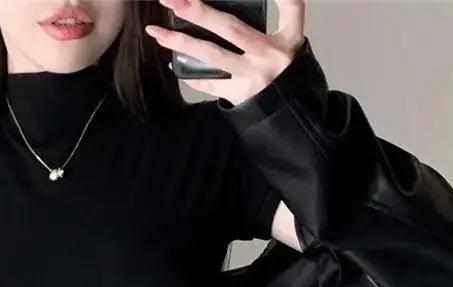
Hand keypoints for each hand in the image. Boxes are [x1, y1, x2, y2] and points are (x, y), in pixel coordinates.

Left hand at [145, 0, 304, 106]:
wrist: (291, 109)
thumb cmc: (289, 66)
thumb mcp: (294, 36)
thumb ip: (288, 7)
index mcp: (274, 41)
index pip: (269, 12)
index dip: (253, 3)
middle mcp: (261, 58)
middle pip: (228, 29)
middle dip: (197, 12)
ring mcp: (248, 78)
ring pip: (212, 56)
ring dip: (182, 44)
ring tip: (157, 33)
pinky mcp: (237, 95)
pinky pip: (209, 84)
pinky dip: (192, 75)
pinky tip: (173, 64)